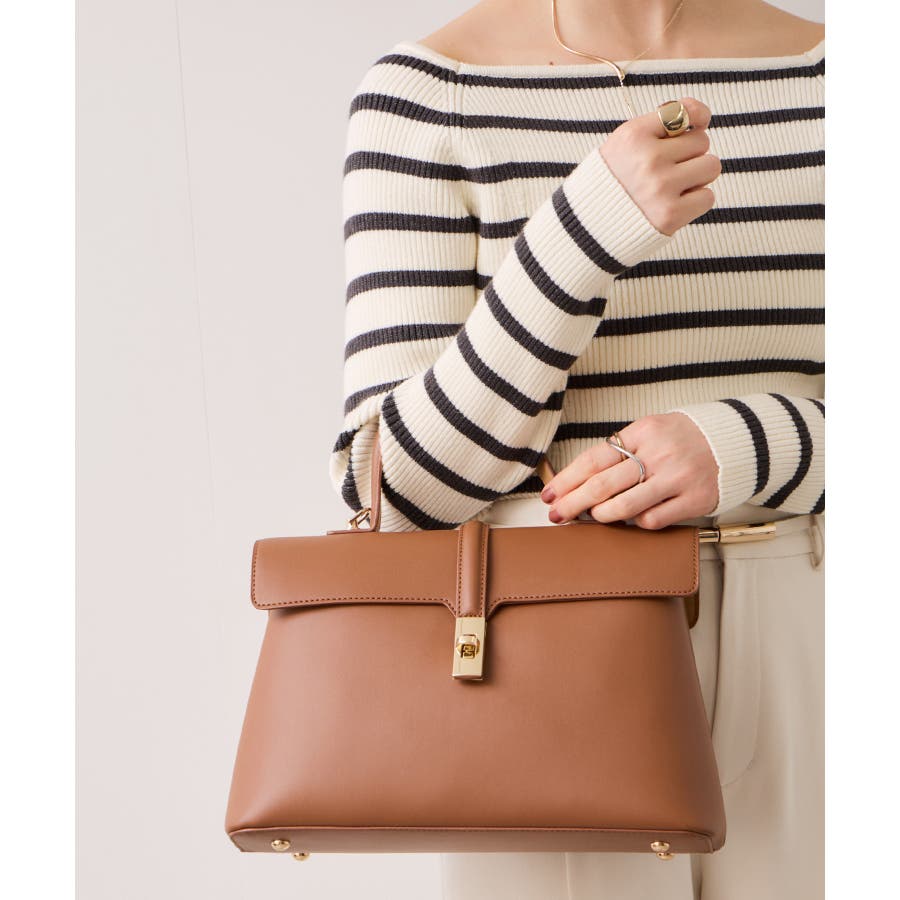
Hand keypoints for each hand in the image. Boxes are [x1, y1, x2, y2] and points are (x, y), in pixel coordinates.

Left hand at [540, 413, 718, 528]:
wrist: (736, 441)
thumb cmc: (683, 438)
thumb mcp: (651, 430)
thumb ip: (621, 450)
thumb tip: (580, 479)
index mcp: (642, 432)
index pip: (594, 459)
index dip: (567, 480)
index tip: (549, 494)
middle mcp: (659, 453)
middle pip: (602, 485)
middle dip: (573, 503)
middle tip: (556, 515)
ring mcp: (677, 477)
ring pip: (625, 506)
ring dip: (601, 515)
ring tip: (592, 517)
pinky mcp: (694, 499)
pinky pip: (653, 519)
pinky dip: (636, 522)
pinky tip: (632, 519)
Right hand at [600, 97, 719, 235]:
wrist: (590, 227)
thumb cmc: (615, 180)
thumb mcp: (625, 143)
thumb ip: (661, 124)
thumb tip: (703, 116)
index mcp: (634, 135)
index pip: (686, 111)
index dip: (697, 117)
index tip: (694, 126)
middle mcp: (648, 159)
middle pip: (702, 141)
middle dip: (689, 154)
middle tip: (666, 170)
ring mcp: (660, 187)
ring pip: (711, 166)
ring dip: (697, 177)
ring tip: (673, 187)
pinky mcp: (670, 215)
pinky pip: (707, 197)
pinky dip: (695, 202)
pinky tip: (674, 204)